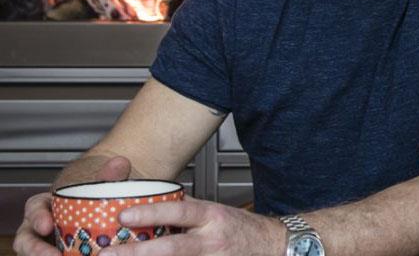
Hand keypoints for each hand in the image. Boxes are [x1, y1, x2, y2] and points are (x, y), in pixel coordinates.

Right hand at [13, 156, 132, 255]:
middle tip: (54, 255)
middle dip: (35, 249)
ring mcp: (45, 245)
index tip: (46, 226)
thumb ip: (107, 177)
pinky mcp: (54, 253)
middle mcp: (40, 228)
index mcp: (45, 207)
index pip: (34, 209)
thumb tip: (120, 162)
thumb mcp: (97, 190)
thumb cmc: (89, 203)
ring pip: (35, 254)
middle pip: (27, 239)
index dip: (37, 217)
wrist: (100, 221)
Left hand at [98, 198, 285, 255]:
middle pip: (172, 248)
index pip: (179, 212)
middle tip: (108, 254)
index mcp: (212, 217)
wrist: (270, 246)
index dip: (151, 214)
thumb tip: (155, 206)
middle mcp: (211, 241)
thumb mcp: (216, 212)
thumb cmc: (241, 229)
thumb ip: (188, 211)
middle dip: (138, 253)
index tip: (124, 216)